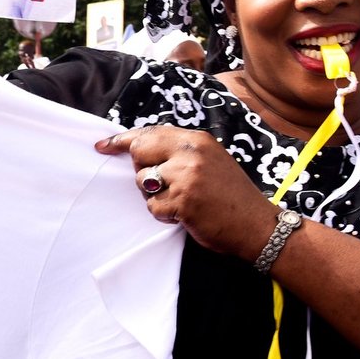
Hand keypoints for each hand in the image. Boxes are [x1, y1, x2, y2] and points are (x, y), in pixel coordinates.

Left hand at [97, 125, 277, 260]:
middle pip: (139, 154)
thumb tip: (141, 152)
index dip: (122, 140)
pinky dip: (164, 215)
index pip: (150, 133)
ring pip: (143, 183)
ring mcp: (186, 177)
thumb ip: (180, 152)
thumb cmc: (230, 195)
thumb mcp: (210, 161)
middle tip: (164, 184)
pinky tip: (185, 215)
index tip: (102, 146)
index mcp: (196, 139)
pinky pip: (153, 208)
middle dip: (142, 171)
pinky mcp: (182, 201)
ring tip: (182, 200)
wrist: (257, 224)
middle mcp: (190, 153)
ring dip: (156, 196)